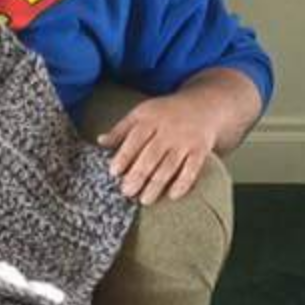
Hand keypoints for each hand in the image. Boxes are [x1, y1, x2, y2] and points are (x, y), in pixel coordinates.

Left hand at [96, 93, 215, 203]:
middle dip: (138, 175)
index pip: (135, 138)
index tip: (114, 172)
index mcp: (151, 119)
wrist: (204, 105)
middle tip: (127, 192)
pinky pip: (192, 169)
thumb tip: (100, 141)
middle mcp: (169, 129)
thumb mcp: (142, 114)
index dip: (124, 155)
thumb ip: (121, 129)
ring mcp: (186, 140)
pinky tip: (172, 195)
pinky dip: (183, 183)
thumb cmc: (164, 113)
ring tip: (145, 200)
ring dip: (157, 184)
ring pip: (169, 165)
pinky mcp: (201, 150)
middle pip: (151, 155)